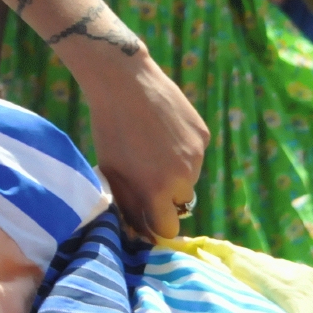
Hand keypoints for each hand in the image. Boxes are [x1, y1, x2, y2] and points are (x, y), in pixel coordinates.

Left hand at [84, 54, 208, 242]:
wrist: (124, 82)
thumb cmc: (109, 128)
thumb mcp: (111, 171)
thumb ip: (128, 204)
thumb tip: (140, 230)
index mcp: (157, 190)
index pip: (168, 229)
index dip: (157, 223)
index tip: (147, 213)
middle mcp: (183, 177)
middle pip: (180, 202)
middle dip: (166, 195)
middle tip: (147, 172)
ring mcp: (197, 155)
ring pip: (190, 177)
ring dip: (176, 171)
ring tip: (152, 145)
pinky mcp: (203, 135)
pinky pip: (196, 153)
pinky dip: (183, 148)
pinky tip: (164, 129)